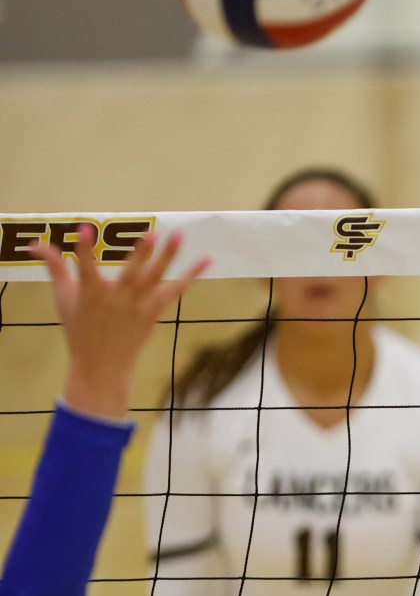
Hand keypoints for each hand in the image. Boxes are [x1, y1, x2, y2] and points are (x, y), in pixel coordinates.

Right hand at [30, 228, 208, 418]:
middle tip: (151, 234)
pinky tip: (207, 259)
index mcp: (90, 295)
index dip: (83, 249)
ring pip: (155, 279)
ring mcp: (137, 307)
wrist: (101, 366)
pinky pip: (175, 290)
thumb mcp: (64, 299)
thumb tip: (35, 244)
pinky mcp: (153, 312)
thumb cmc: (80, 329)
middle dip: (140, 255)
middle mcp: (116, 300)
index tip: (84, 229)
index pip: (85, 267)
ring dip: (168, 257)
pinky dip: (191, 276)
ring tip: (178, 235)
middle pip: (131, 275)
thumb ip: (55, 269)